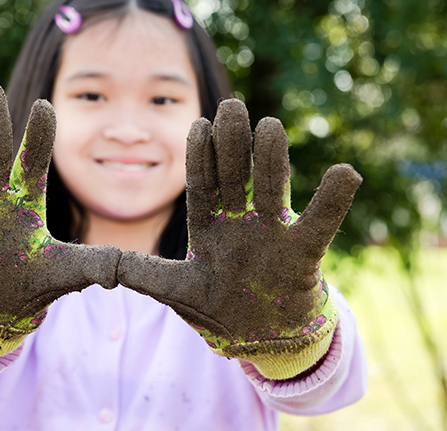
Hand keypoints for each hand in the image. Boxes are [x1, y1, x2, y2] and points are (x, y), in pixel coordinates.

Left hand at [117, 99, 360, 378]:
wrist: (258, 341)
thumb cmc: (214, 308)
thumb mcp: (173, 290)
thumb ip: (139, 273)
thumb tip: (99, 263)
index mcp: (208, 227)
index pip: (202, 184)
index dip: (200, 156)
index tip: (197, 123)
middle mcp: (240, 223)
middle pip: (235, 176)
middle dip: (232, 143)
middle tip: (231, 105)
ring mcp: (271, 235)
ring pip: (271, 189)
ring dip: (271, 159)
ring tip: (270, 125)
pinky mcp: (302, 255)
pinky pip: (320, 224)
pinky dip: (333, 200)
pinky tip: (346, 172)